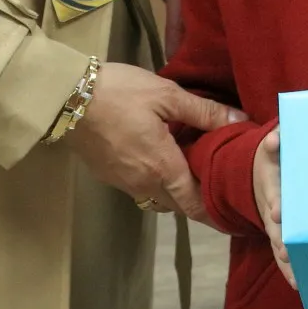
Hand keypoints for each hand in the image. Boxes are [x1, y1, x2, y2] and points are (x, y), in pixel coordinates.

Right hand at [65, 61, 241, 223]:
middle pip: (177, 204)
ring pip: (157, 197)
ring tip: (191, 173)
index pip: (194, 204)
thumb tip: (241, 121)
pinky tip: (159, 160)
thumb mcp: (167, 95)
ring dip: (174, 192)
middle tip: (217, 187)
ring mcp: (122, 182)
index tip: (233, 214)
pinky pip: (138, 187)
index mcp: (163, 168)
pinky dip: (154, 181)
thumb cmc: (120, 94)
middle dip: (197, 201)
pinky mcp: (106, 175)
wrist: (65, 98)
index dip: (215, 213)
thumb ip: (204, 112)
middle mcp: (144, 184)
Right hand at [252, 128, 296, 290]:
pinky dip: (290, 271)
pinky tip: (299, 286)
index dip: (275, 203)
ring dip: (286, 262)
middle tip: (287, 253)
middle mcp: (272, 209)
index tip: (277, 212)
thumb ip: (276, 140)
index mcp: (272, 184)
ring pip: (279, 246)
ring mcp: (276, 226)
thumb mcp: (274, 145)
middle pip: (275, 227)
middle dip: (280, 240)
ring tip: (296, 279)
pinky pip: (284, 255)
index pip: (273, 194)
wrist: (260, 174)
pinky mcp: (282, 236)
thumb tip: (274, 139)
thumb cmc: (277, 158)